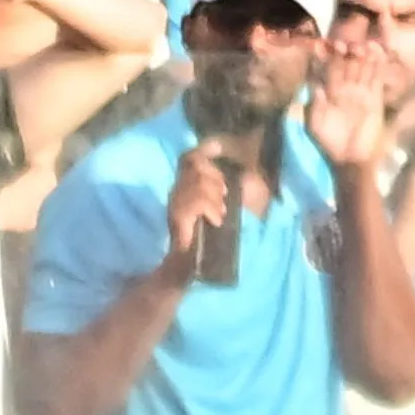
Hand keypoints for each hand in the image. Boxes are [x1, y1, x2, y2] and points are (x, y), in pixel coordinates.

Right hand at [163, 139, 230, 280]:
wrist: (197, 265)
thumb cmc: (215, 237)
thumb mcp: (229, 204)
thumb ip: (233, 185)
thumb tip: (239, 170)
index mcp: (189, 184)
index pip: (191, 156)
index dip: (205, 150)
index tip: (218, 151)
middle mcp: (178, 189)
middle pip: (195, 163)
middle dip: (217, 178)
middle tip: (224, 200)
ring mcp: (175, 202)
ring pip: (197, 182)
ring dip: (216, 197)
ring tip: (220, 214)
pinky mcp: (177, 216)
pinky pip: (196, 201)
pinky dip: (211, 208)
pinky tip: (217, 221)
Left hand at [304, 43, 408, 169]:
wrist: (350, 159)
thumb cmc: (328, 144)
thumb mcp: (314, 126)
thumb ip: (313, 106)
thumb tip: (315, 87)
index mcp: (325, 93)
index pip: (324, 71)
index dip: (322, 59)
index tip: (321, 47)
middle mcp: (343, 89)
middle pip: (343, 66)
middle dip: (343, 55)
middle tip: (342, 45)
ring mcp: (360, 92)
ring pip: (361, 69)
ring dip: (361, 57)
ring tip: (361, 46)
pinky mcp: (375, 97)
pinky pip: (376, 78)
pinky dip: (377, 65)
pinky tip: (377, 53)